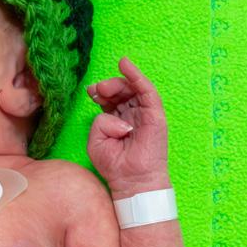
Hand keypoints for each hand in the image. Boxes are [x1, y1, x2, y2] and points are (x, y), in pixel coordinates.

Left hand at [85, 57, 168, 191]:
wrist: (131, 181)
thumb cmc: (115, 165)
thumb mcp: (96, 142)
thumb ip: (99, 123)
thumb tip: (113, 116)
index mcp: (118, 121)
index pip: (110, 99)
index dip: (100, 92)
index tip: (90, 91)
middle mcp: (132, 115)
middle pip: (121, 91)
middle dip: (108, 86)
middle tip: (97, 90)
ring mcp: (145, 114)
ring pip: (133, 88)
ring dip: (118, 82)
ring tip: (105, 87)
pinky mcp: (155, 115)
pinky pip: (147, 91)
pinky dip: (137, 77)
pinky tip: (125, 65)